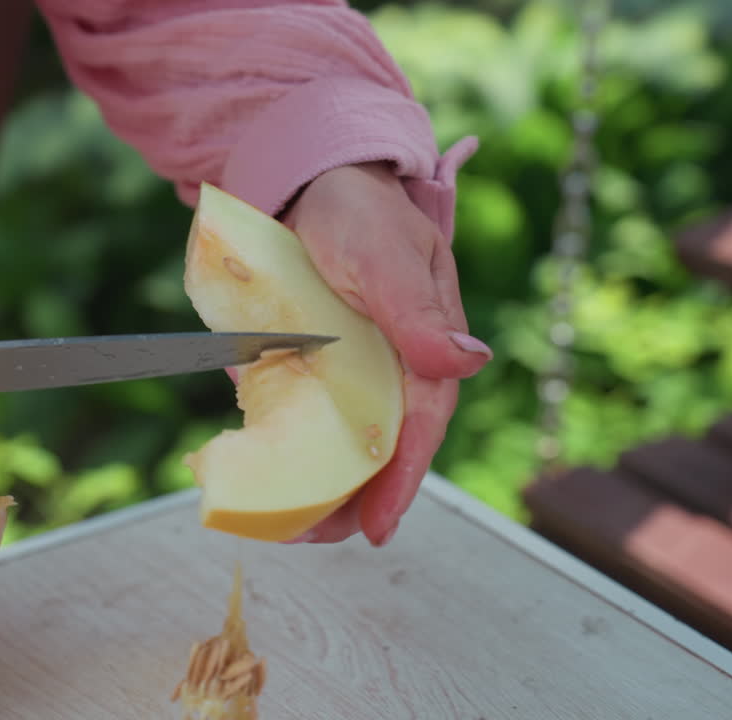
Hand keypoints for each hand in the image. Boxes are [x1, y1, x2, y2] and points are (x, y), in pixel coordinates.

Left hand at [278, 163, 490, 545]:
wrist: (308, 182)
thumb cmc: (358, 213)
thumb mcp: (386, 256)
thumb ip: (415, 312)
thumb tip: (465, 365)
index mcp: (423, 347)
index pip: (418, 425)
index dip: (400, 480)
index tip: (375, 528)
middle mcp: (389, 367)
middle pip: (379, 447)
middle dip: (353, 498)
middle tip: (317, 537)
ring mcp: (348, 369)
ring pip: (341, 442)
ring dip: (319, 486)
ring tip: (289, 527)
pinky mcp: (308, 364)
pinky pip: (301, 415)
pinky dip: (287, 448)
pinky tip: (265, 479)